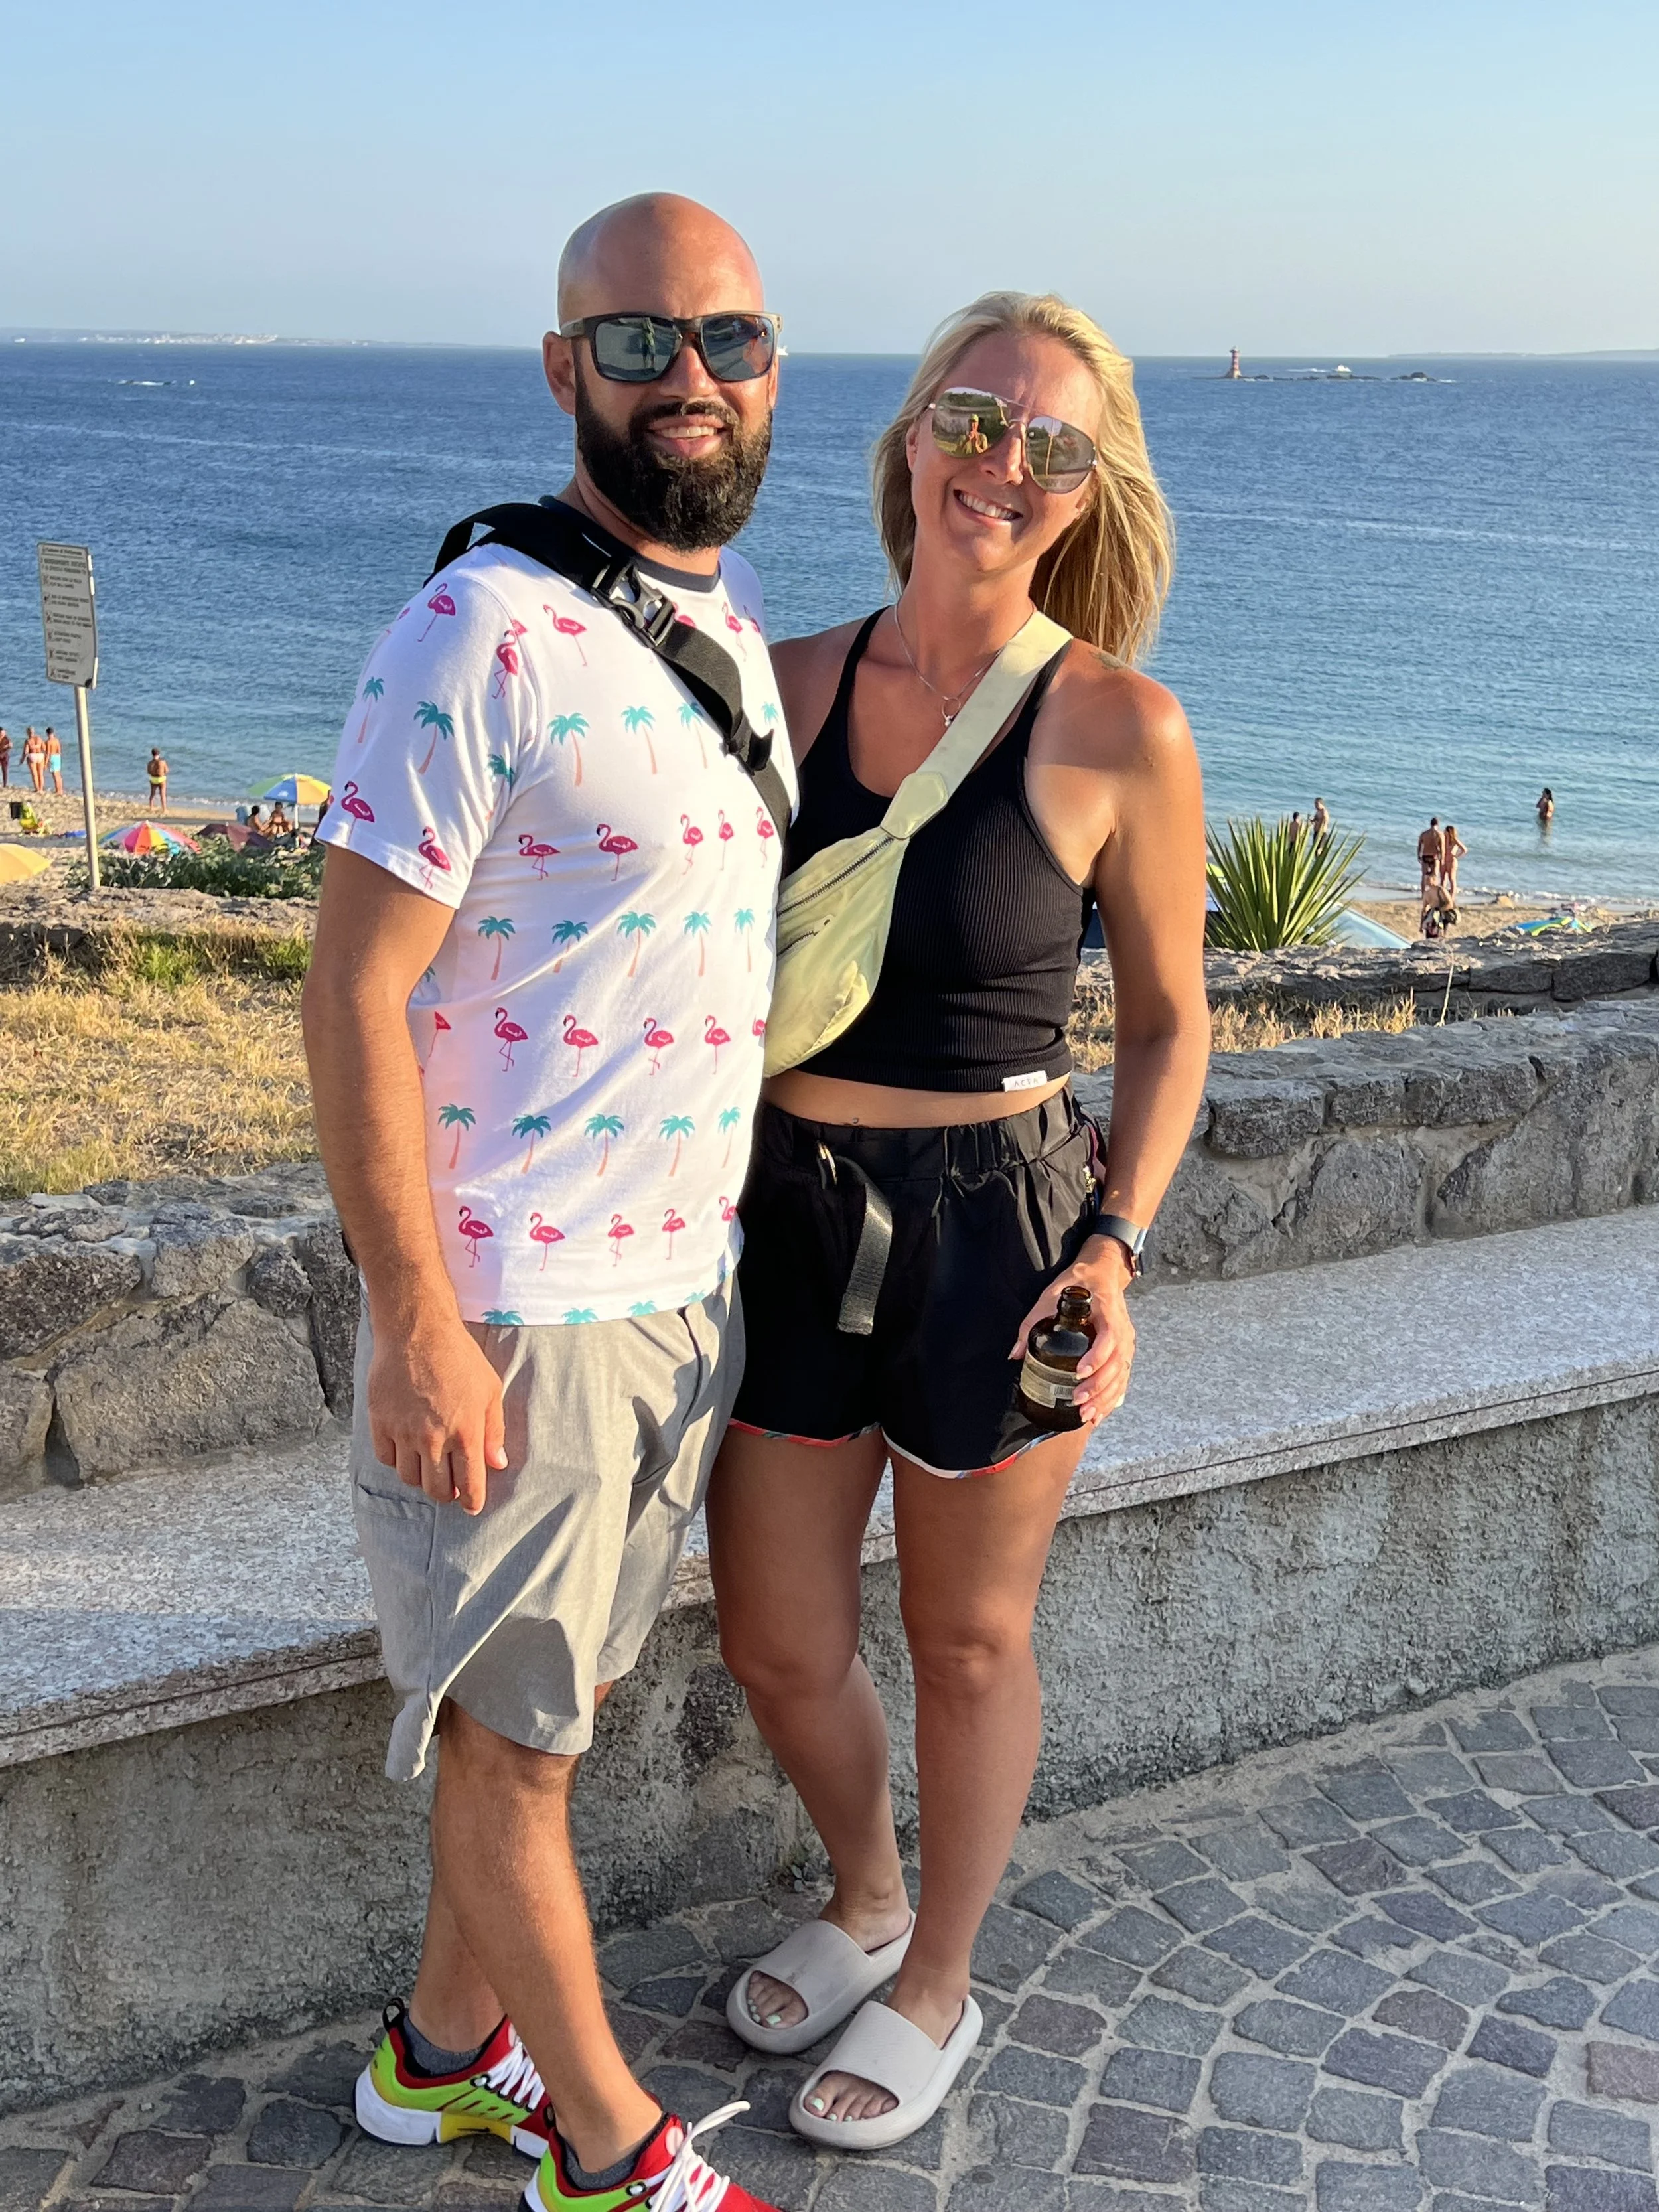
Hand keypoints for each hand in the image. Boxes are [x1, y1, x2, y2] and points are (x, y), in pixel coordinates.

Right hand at [367, 1310, 507, 1514]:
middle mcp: (433, 1438)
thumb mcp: (489, 1390)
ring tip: (429, 1464)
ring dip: (421, 1477)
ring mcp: (403, 1432)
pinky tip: (407, 1448)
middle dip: (446, 1493)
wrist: (416, 1331)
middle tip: (450, 1485)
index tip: (471, 1506)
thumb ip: (493, 1430)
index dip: (471, 1501)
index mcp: (465, 1432)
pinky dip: (397, 1460)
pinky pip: (386, 1458)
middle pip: (436, 1489)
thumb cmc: (459, 1357)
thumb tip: (496, 1463)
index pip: (469, 1484)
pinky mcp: (380, 1422)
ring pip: (409, 1478)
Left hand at [1009, 1235, 1137, 1425]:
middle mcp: (1123, 1330)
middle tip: (1078, 1401)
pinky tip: (1100, 1413)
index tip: (1079, 1372)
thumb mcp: (1050, 1295)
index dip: (1096, 1357)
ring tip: (1088, 1415)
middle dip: (1099, 1387)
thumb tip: (1015, 1354)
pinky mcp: (1125, 1352)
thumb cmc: (1078, 1282)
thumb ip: (1032, 1323)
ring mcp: (1127, 1342)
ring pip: (1122, 1375)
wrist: (1103, 1273)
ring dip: (1106, 1398)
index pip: (1109, 1338)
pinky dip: (1113, 1398)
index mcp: (1107, 1313)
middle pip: (1117, 1363)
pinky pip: (1123, 1379)